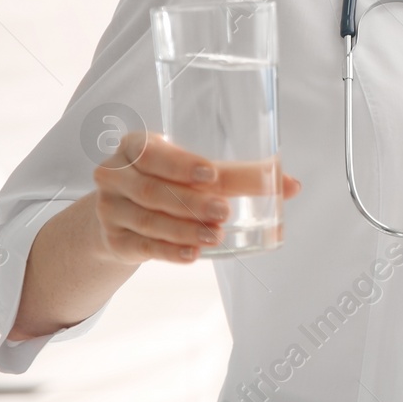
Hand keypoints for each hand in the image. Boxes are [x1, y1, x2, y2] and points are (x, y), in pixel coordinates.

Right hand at [91, 131, 301, 263]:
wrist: (120, 213)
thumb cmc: (166, 180)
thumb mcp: (193, 169)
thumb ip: (241, 174)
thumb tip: (292, 186)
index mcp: (135, 146)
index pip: (152, 152)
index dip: (180, 163)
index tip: (210, 174)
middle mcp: (115, 175)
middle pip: (153, 190)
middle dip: (191, 202)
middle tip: (224, 211)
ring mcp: (110, 210)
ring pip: (150, 220)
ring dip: (185, 229)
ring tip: (215, 234)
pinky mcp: (114, 241)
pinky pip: (144, 247)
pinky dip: (170, 252)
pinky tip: (193, 255)